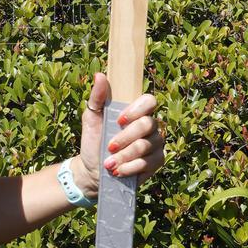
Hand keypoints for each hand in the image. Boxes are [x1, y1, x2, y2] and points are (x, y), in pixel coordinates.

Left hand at [72, 72, 164, 196]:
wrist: (92, 170)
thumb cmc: (94, 140)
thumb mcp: (91, 118)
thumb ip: (97, 97)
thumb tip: (100, 75)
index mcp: (136, 111)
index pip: (149, 101)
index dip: (137, 109)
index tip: (119, 120)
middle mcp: (150, 125)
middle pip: (148, 124)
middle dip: (126, 138)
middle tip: (109, 146)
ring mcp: (155, 143)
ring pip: (146, 145)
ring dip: (124, 156)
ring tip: (109, 163)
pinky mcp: (156, 161)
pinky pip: (149, 162)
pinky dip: (130, 167)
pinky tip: (118, 171)